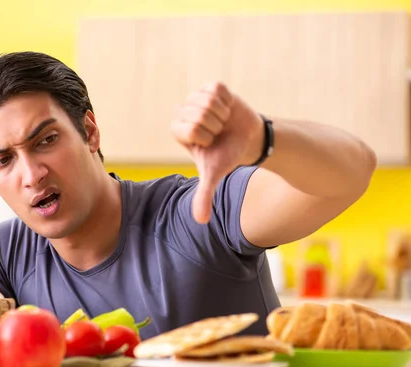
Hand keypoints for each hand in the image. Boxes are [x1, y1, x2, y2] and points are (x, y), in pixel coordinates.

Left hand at [171, 82, 264, 223]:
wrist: (247, 140)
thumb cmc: (226, 156)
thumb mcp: (214, 175)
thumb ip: (204, 195)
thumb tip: (200, 221)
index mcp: (178, 130)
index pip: (189, 128)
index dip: (205, 136)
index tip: (210, 142)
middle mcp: (183, 112)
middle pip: (199, 113)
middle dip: (215, 125)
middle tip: (218, 132)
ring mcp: (196, 97)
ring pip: (207, 100)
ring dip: (221, 113)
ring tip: (223, 122)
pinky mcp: (211, 87)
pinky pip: (217, 89)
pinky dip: (227, 101)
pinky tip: (227, 109)